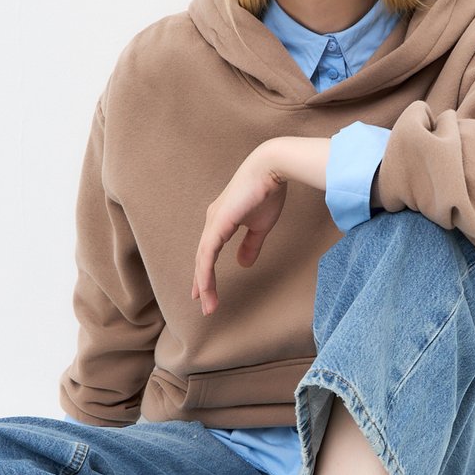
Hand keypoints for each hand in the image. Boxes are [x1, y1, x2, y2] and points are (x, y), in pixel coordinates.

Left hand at [192, 143, 287, 314]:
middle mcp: (213, 222)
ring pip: (202, 260)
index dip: (206, 273)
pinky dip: (206, 272)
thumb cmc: (268, 192)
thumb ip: (250, 245)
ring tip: (207, 304)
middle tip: (203, 305)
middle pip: (202, 259)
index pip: (209, 252)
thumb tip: (243, 264)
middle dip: (202, 284)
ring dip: (204, 284)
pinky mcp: (218, 223)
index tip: (204, 292)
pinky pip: (208, 253)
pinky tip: (205, 286)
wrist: (271, 169)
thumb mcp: (260, 226)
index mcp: (221, 222)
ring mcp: (213, 222)